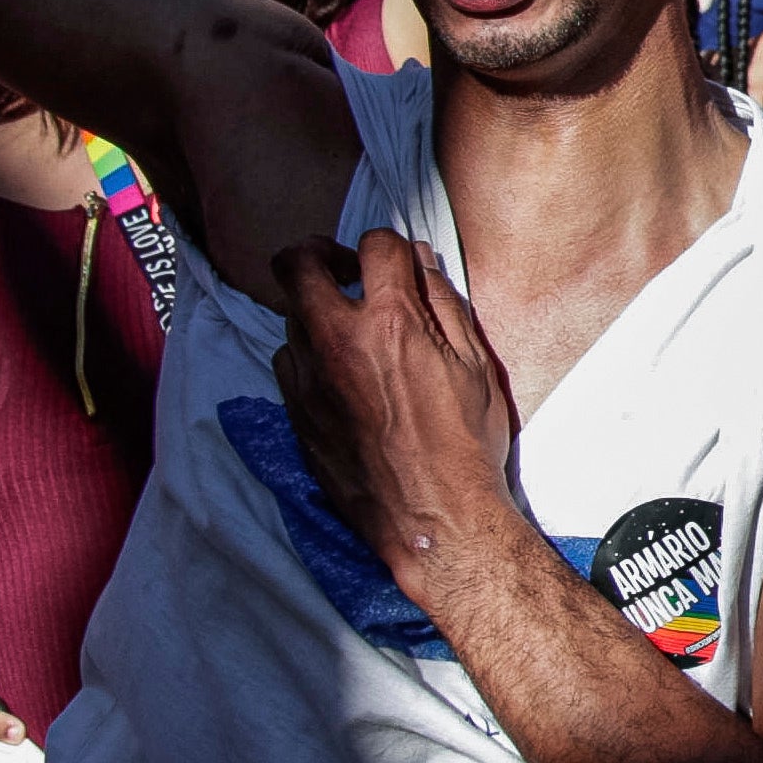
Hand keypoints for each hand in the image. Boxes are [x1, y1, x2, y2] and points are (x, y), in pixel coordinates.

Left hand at [269, 229, 523, 603]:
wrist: (434, 519)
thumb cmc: (466, 445)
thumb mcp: (475, 365)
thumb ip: (443, 303)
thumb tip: (419, 262)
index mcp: (392, 322)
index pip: (375, 244)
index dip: (389, 246)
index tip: (395, 262)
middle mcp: (338, 342)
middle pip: (297, 263)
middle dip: (318, 253)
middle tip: (343, 270)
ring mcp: (309, 379)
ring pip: (290, 316)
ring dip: (316, 312)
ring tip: (349, 332)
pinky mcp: (296, 414)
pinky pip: (287, 363)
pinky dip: (308, 355)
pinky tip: (339, 375)